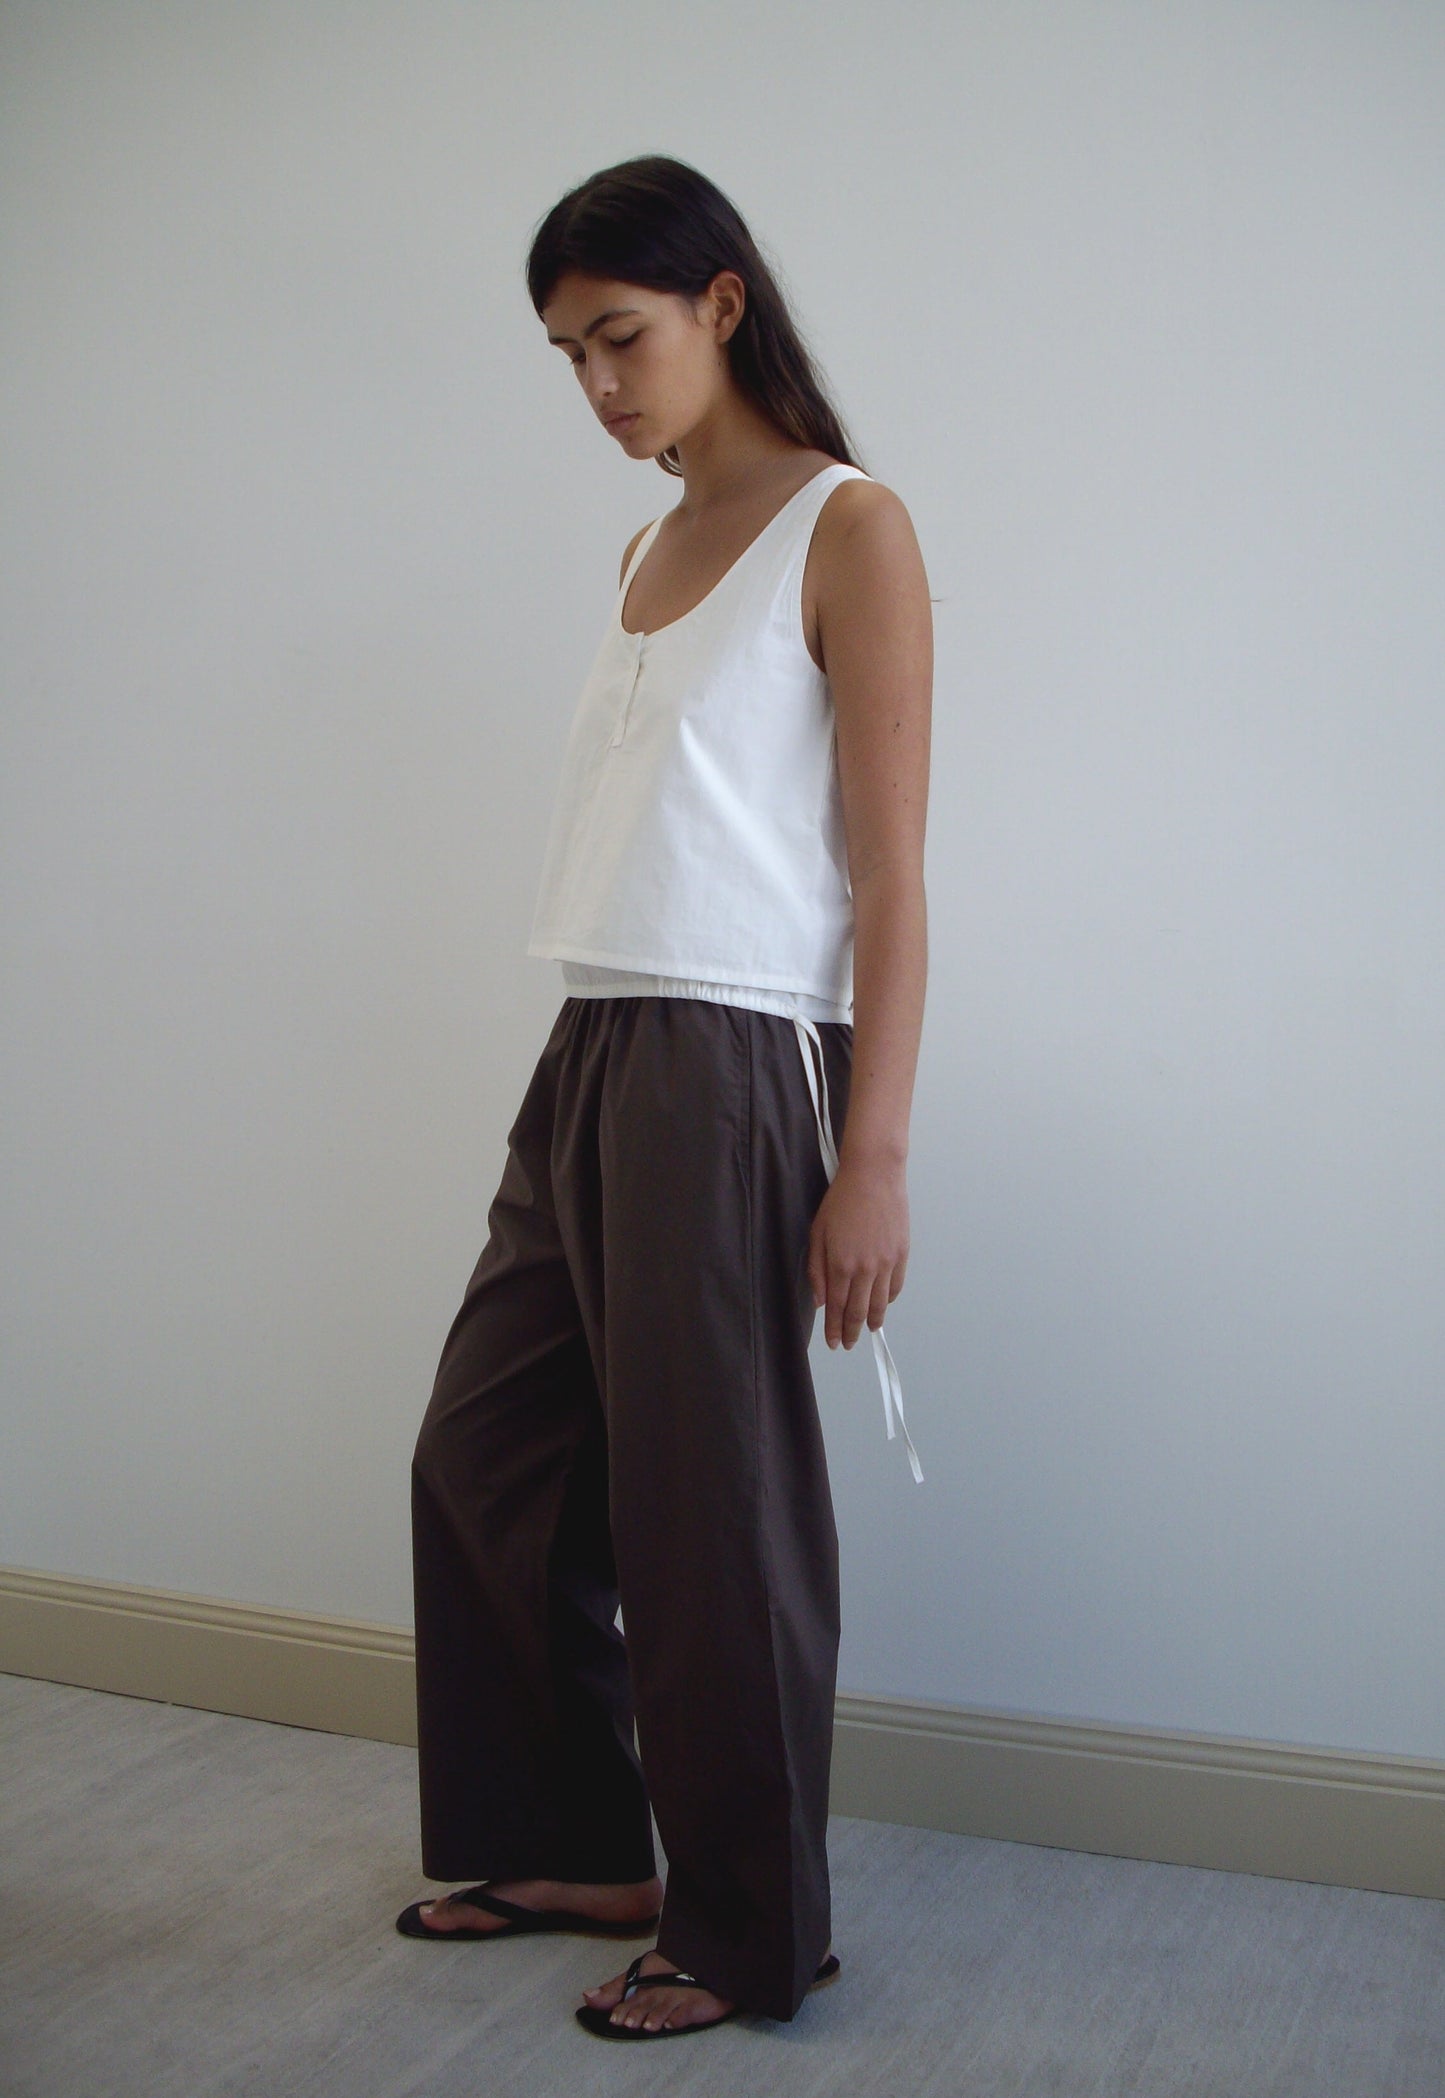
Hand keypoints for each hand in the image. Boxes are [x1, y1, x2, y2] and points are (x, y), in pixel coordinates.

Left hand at [807, 1153, 908, 1348]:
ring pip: (880, 1304)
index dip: (833, 1329)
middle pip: (858, 1312)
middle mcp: (865, 1269)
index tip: (832, 1342)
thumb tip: (820, 1300)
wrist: (874, 1176)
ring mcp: (886, 1263)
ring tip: (866, 1330)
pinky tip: (882, 1304)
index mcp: (840, 1265)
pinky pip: (895, 1286)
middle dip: (851, 1332)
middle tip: (846, 1344)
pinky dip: (888, 1300)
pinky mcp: (901, 1254)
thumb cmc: (840, 1200)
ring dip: (872, 1321)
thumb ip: (816, 1269)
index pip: (836, 1308)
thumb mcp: (817, 1232)